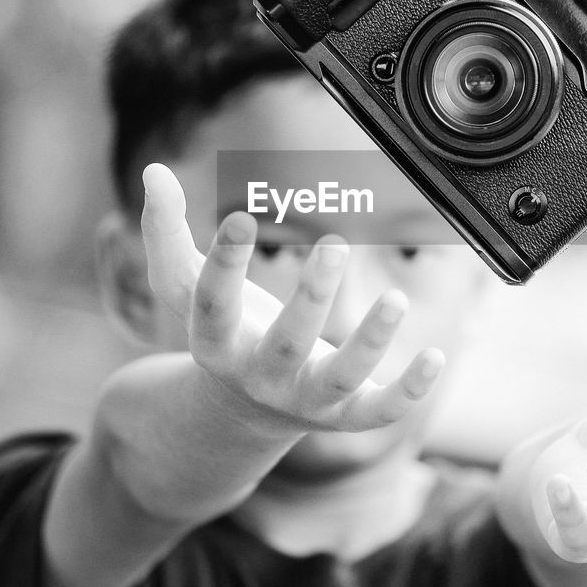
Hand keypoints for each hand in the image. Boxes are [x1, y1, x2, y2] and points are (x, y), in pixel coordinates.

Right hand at [139, 162, 444, 433]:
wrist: (238, 417)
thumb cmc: (219, 334)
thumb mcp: (183, 289)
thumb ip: (163, 231)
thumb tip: (152, 169)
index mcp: (215, 346)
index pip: (213, 308)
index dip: (223, 265)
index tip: (239, 217)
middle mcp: (260, 377)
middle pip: (285, 344)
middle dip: (310, 298)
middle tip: (335, 243)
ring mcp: (305, 401)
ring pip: (339, 377)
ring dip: (369, 342)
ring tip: (396, 297)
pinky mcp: (345, 417)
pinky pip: (380, 411)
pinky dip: (409, 390)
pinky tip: (435, 355)